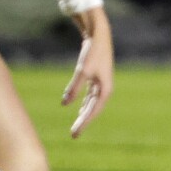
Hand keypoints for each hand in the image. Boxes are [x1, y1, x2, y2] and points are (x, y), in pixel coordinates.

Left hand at [63, 23, 113, 138]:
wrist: (99, 36)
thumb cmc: (92, 52)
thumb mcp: (82, 71)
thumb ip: (74, 88)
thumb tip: (65, 104)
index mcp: (105, 90)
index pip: (93, 112)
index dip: (84, 123)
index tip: (75, 133)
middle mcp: (105, 89)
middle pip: (93, 110)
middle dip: (84, 122)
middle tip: (74, 135)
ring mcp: (102, 84)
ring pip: (92, 104)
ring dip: (85, 114)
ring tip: (77, 126)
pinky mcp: (97, 78)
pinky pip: (91, 96)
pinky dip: (85, 103)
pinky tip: (80, 108)